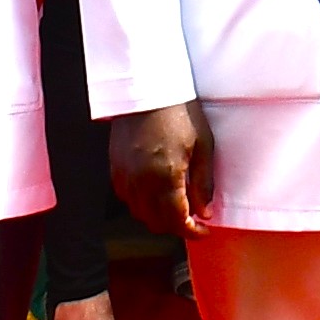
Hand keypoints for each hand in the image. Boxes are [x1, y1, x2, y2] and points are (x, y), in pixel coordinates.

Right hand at [106, 104, 211, 241]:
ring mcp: (124, 176)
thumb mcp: (203, 145)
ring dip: (158, 216)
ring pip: (139, 214)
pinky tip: (155, 191)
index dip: (192, 232)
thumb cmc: (179, 112)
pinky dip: (141, 203)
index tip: (203, 231)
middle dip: (176, 226)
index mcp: (165, 176)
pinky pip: (126, 198)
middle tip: (193, 218)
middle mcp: (141, 182)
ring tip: (175, 204)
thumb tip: (205, 212)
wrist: (148, 87)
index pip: (177, 221)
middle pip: (156, 223)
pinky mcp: (114, 167)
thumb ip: (203, 183)